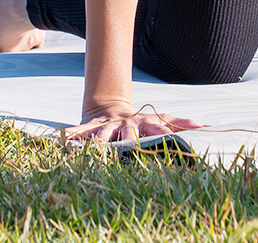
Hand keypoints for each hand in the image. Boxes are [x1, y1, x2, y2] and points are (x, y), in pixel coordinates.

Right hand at [63, 100, 200, 143]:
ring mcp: (106, 126)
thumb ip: (179, 123)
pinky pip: (77, 132)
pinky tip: (53, 138)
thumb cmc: (140, 121)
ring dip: (95, 143)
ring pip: (100, 136)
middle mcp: (124, 125)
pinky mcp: (90, 128)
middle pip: (126, 134)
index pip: (153, 127)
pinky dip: (67, 135)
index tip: (163, 141)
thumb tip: (203, 126)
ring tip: (90, 148)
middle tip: (127, 149)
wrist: (111, 107)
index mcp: (142, 123)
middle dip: (127, 142)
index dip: (159, 133)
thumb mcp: (159, 118)